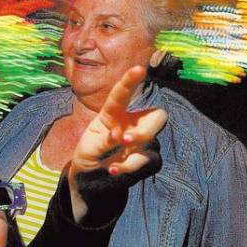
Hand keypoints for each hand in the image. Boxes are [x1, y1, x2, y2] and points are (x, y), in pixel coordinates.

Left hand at [68, 66, 167, 219]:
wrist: (91, 178)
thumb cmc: (90, 154)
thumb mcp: (89, 146)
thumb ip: (104, 140)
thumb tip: (120, 137)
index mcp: (114, 114)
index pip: (123, 95)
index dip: (130, 82)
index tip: (139, 69)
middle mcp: (133, 124)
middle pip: (158, 116)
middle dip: (146, 129)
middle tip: (127, 139)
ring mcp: (143, 142)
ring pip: (153, 141)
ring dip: (136, 151)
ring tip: (115, 161)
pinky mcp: (148, 160)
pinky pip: (149, 161)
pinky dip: (130, 166)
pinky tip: (113, 169)